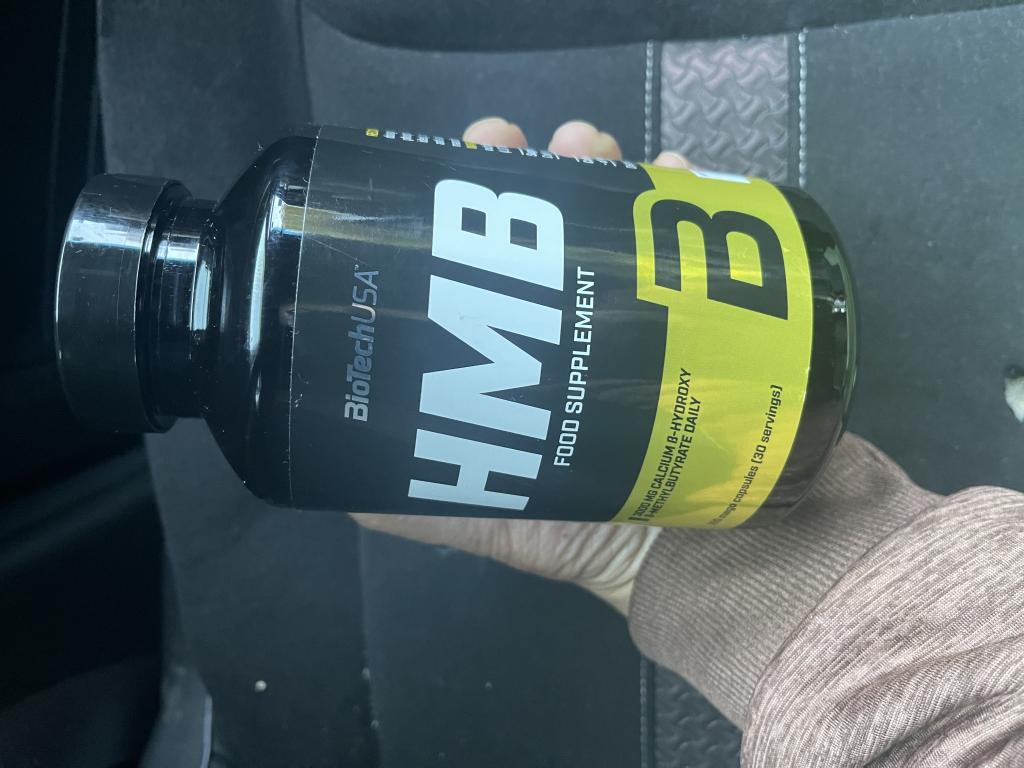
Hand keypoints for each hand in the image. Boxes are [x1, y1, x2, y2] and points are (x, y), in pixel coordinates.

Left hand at [353, 118, 689, 614]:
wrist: (744, 564)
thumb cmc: (616, 547)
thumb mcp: (503, 522)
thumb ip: (428, 505)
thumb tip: (339, 482)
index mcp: (531, 367)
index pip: (494, 273)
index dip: (473, 214)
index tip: (465, 164)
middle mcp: (590, 335)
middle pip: (559, 232)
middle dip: (541, 176)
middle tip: (532, 145)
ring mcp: (658, 324)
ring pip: (625, 222)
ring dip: (607, 170)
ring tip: (600, 149)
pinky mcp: (724, 320)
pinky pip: (705, 244)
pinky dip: (692, 199)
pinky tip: (679, 170)